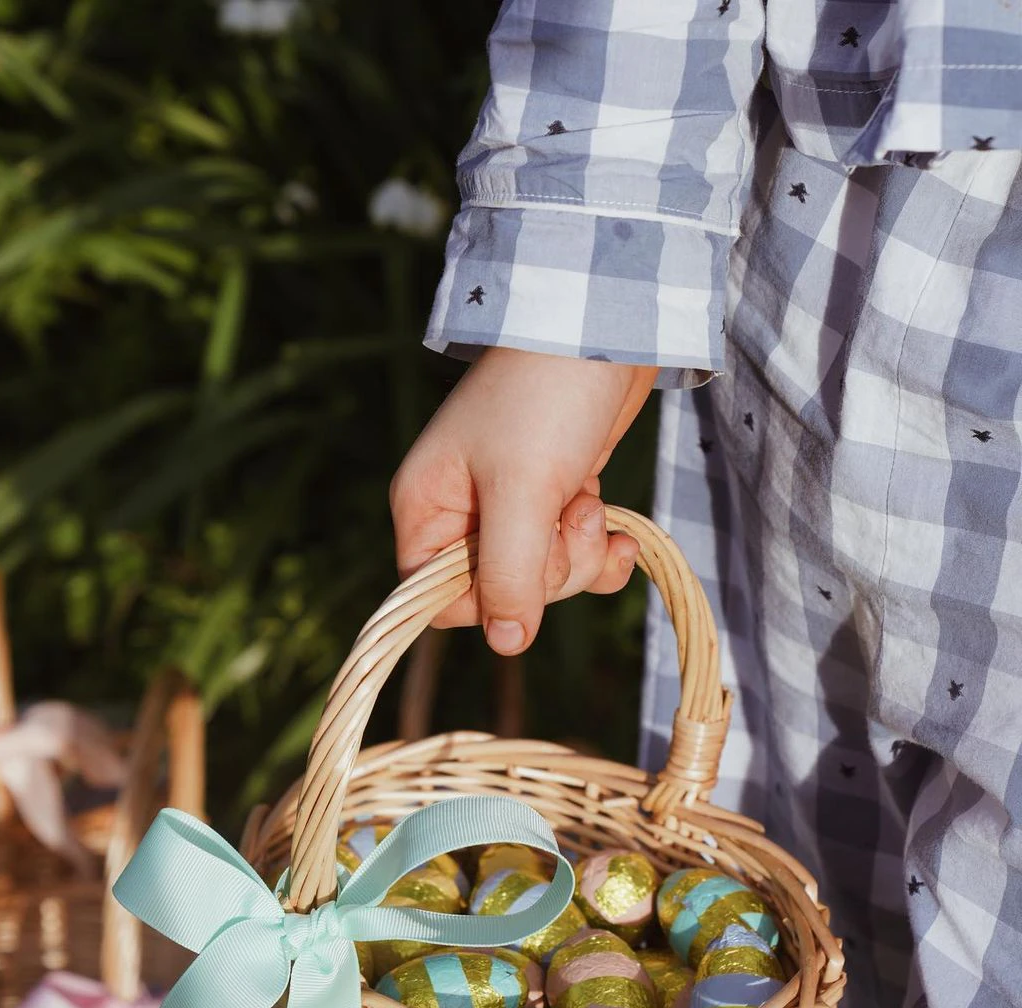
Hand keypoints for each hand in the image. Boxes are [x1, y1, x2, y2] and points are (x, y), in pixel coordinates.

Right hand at [390, 346, 655, 654]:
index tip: (526, 570)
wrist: (604, 325)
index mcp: (426, 509)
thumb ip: (509, 574)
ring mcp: (510, 508)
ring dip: (580, 557)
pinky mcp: (556, 499)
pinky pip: (573, 558)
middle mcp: (461, 514)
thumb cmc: (546, 398)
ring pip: (542, 580)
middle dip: (549, 571)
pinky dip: (601, 551)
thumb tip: (506, 644)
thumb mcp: (523, 492)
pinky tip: (621, 529)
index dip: (487, 602)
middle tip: (571, 520)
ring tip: (594, 507)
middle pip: (497, 594)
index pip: (437, 599)